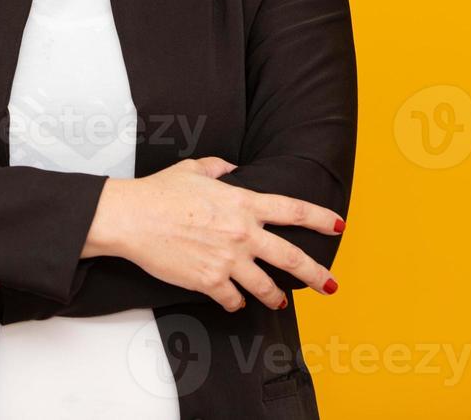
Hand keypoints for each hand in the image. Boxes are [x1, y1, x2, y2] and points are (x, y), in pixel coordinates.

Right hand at [86, 156, 343, 311]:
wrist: (133, 218)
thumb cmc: (159, 192)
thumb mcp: (193, 169)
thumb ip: (217, 167)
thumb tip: (230, 168)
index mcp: (243, 203)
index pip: (293, 210)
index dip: (319, 218)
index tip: (337, 225)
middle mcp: (242, 233)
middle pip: (292, 258)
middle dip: (317, 274)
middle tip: (331, 285)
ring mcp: (228, 260)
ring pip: (267, 287)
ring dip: (276, 297)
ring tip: (281, 301)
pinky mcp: (210, 281)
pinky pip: (233, 299)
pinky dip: (236, 302)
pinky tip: (236, 301)